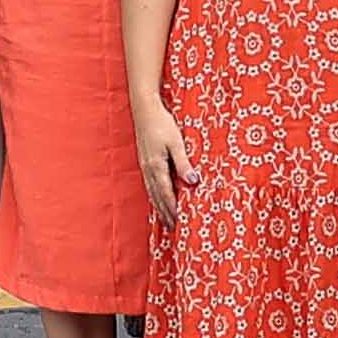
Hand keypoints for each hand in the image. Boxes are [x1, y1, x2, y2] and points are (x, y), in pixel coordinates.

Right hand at [135, 98, 198, 223]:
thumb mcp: (176, 143)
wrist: (145, 110)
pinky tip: (157, 197)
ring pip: (152, 191)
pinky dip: (154, 195)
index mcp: (156, 167)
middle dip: (165, 212)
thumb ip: (183, 163)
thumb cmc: (162, 124)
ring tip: (165, 218)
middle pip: (157, 196)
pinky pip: (150, 184)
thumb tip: (192, 181)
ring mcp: (145, 166)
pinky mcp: (145, 161)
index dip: (172, 209)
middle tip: (173, 228)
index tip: (179, 222)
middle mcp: (149, 170)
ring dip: (159, 206)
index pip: (166, 194)